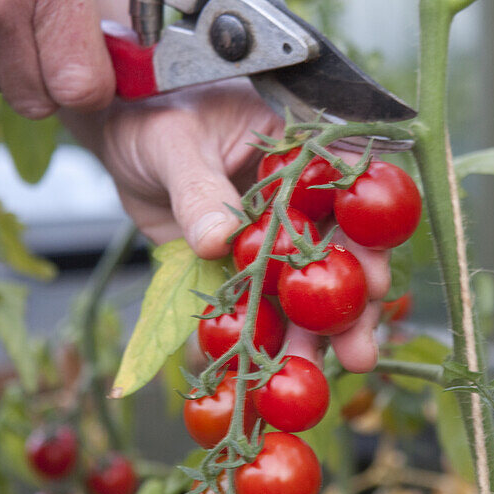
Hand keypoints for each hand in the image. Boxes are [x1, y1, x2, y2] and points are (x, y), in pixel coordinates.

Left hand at [66, 80, 388, 371]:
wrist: (121, 140)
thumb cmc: (151, 115)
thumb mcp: (173, 143)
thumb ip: (198, 189)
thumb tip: (219, 240)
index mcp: (297, 148)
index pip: (348, 190)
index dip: (367, 235)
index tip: (373, 278)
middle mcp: (298, 195)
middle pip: (337, 251)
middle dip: (350, 304)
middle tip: (360, 348)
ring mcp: (274, 235)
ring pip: (301, 287)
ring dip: (314, 334)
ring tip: (321, 378)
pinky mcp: (245, 265)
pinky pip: (258, 305)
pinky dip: (261, 339)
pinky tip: (267, 377)